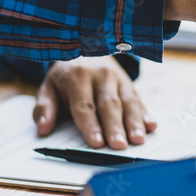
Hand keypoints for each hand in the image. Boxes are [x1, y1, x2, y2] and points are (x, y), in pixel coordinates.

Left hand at [32, 57, 156, 148]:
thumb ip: (44, 108)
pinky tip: (152, 126)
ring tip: (139, 140)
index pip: (84, 105)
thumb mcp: (48, 87)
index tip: (97, 143)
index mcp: (77, 77)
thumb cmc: (66, 77)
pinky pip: (139, 99)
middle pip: (109, 105)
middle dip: (115, 127)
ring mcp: (118, 78)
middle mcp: (100, 76)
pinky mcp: (130, 83)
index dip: (91, 125)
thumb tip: (43, 129)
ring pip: (128, 102)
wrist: (86, 49)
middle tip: (120, 146)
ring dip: (134, 122)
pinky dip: (146, 113)